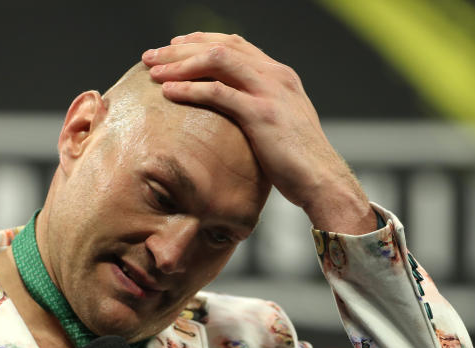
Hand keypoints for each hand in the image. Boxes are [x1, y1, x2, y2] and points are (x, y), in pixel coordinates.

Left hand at [142, 32, 374, 233]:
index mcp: (280, 75)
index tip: (174, 46)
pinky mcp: (261, 114)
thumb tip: (233, 115)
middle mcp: (275, 75)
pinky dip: (190, 89)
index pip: (235, 44)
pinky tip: (168, 92)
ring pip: (217, 61)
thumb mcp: (281, 125)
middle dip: (182, 49)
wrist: (322, 179)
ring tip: (153, 71)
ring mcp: (269, 92)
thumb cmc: (299, 161)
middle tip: (152, 55)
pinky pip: (218, 93)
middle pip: (221, 46)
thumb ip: (260, 109)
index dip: (201, 41)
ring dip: (180, 64)